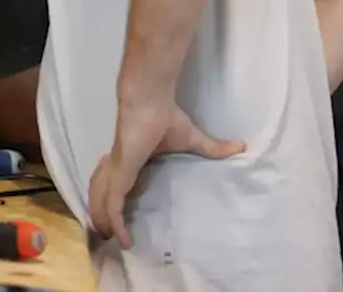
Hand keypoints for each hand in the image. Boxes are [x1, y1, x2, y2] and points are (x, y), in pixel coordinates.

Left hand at [88, 100, 244, 248]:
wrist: (149, 102)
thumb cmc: (166, 117)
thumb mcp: (192, 138)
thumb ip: (212, 147)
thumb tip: (241, 146)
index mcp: (129, 158)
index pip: (116, 181)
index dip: (115, 196)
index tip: (121, 214)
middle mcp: (117, 166)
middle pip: (101, 192)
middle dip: (102, 212)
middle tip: (109, 234)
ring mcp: (116, 171)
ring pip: (101, 201)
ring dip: (104, 220)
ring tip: (111, 239)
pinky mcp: (119, 176)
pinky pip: (113, 205)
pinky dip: (115, 222)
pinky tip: (122, 239)